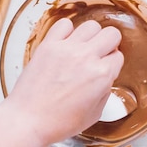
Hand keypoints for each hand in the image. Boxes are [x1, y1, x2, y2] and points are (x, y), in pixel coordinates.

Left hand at [8, 18, 123, 144]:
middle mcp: (86, 57)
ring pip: (91, 26)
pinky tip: (66, 43)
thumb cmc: (58, 122)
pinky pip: (63, 24)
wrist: (28, 120)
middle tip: (101, 53)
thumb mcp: (94, 114)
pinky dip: (68, 31)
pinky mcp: (48, 46)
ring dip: (91, 36)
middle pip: (111, 34)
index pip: (118, 56)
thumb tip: (105, 78)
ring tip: (84, 48)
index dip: (113, 63)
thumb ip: (105, 91)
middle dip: (110, 44)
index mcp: (102, 75)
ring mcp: (66, 49)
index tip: (107, 67)